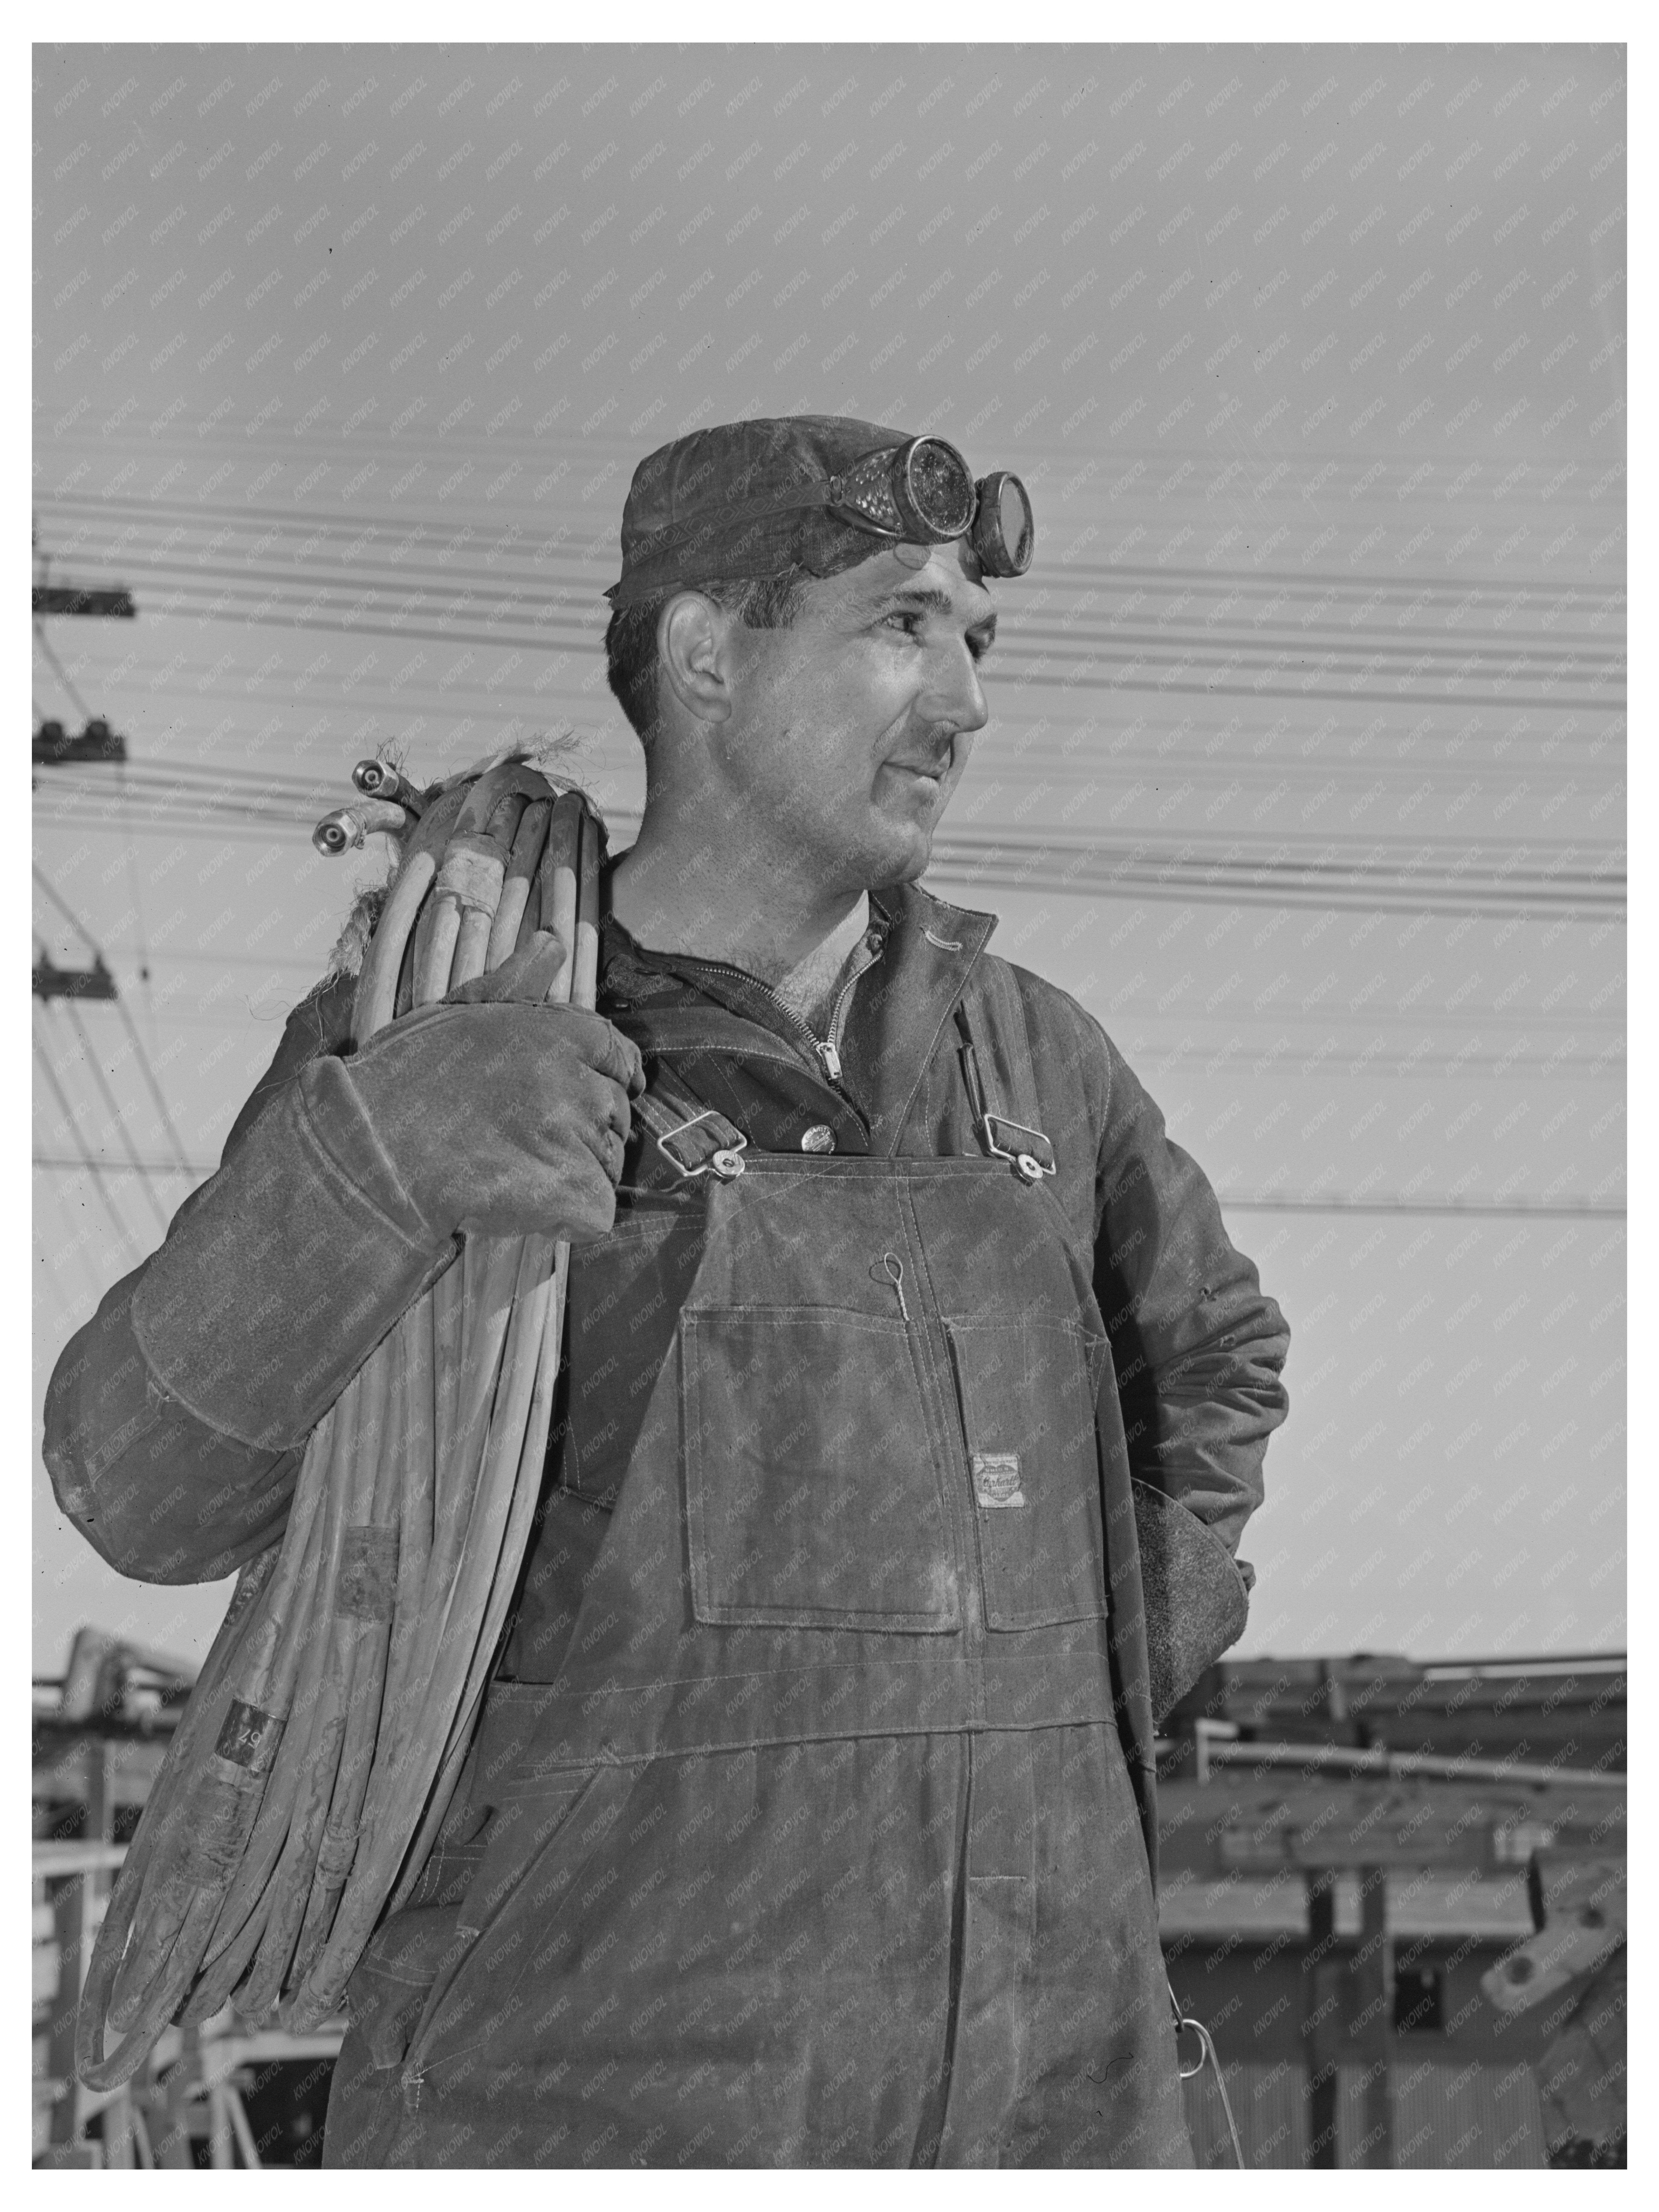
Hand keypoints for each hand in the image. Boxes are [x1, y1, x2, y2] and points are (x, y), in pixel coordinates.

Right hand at [343, 931, 644, 1243]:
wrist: (372, 1148)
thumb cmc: (407, 1079)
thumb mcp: (462, 1010)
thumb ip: (519, 980)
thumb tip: (552, 942)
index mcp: (563, 1034)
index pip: (621, 1057)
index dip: (609, 1079)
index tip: (590, 1096)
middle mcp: (580, 1082)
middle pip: (615, 1114)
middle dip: (585, 1129)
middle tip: (527, 1141)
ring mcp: (579, 1140)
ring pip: (608, 1164)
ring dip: (576, 1173)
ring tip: (516, 1170)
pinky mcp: (573, 1195)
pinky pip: (598, 1212)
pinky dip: (572, 1216)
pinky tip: (528, 1205)